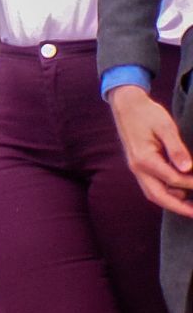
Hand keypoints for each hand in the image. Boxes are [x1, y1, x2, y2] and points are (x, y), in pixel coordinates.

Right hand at [109, 85, 192, 217]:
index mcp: (144, 159)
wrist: (126, 105)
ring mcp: (136, 168)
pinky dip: (167, 193)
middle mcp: (137, 168)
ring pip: (153, 194)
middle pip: (158, 196)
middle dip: (179, 208)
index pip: (173, 179)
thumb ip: (176, 149)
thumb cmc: (147, 114)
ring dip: (172, 202)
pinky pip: (152, 186)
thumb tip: (188, 169)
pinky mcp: (139, 166)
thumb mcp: (165, 127)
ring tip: (191, 207)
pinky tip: (181, 192)